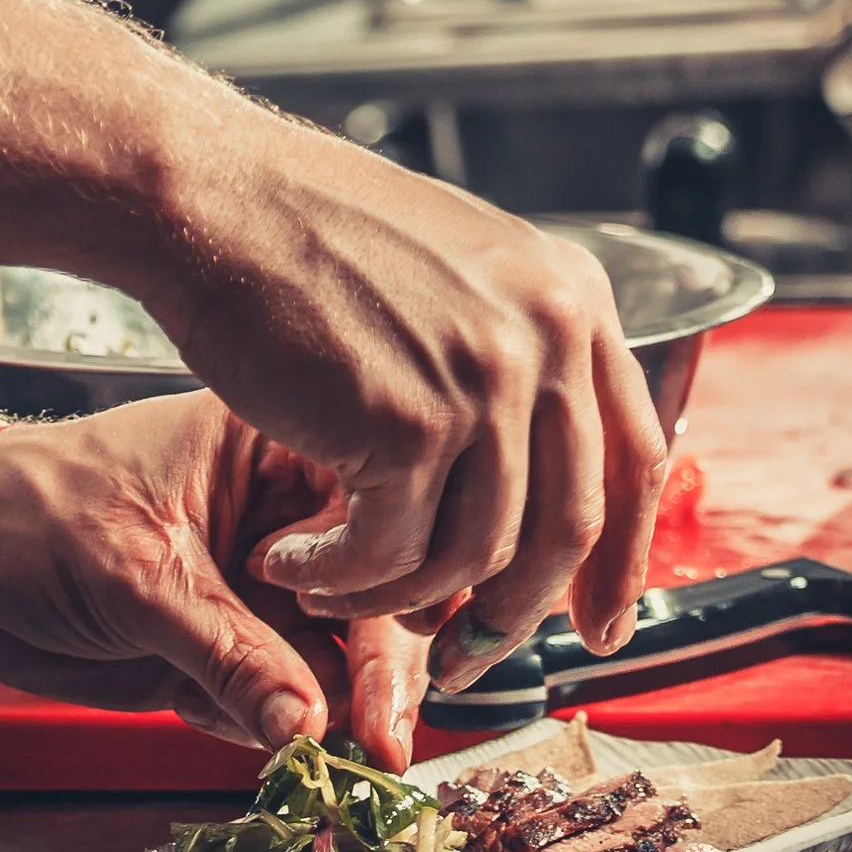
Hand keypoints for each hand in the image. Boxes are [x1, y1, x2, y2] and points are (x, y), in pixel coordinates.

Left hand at [0, 394, 430, 769]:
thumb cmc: (33, 516)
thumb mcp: (135, 574)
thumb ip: (225, 651)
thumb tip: (309, 722)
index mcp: (276, 450)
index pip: (371, 519)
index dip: (392, 595)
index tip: (388, 675)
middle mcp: (285, 517)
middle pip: (376, 595)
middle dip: (381, 671)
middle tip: (383, 742)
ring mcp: (262, 586)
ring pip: (339, 659)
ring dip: (336, 711)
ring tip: (324, 753)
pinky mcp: (232, 645)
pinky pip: (284, 698)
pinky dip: (271, 724)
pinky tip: (220, 717)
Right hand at [143, 120, 666, 681]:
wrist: (216, 195)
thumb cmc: (307, 232)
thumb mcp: (459, 270)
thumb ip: (518, 355)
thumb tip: (546, 472)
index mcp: (572, 297)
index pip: (634, 456)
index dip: (621, 560)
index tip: (599, 626)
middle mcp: (548, 336)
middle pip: (569, 526)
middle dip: (513, 613)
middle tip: (463, 655)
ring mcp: (484, 380)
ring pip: (476, 556)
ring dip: (401, 601)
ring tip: (333, 592)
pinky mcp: (407, 424)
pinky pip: (390, 554)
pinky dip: (337, 580)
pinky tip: (291, 564)